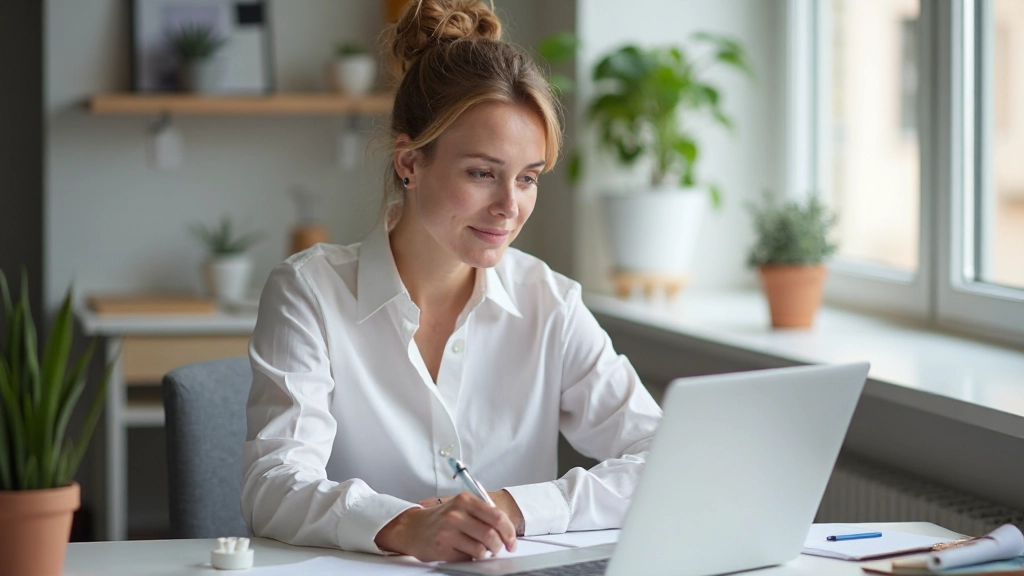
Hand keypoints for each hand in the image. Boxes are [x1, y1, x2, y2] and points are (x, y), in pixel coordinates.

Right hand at [375, 492, 516, 561]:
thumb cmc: (441, 519)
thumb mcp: (461, 507)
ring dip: (484, 553)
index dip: (509, 532)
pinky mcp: (443, 547)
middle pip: (491, 534)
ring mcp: (448, 531)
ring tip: (479, 550)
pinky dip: (470, 557)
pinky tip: (463, 551)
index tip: (512, 541)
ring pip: (481, 549)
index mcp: (465, 500)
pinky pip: (467, 557)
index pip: (497, 516)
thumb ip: (482, 514)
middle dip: (499, 546)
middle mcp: (457, 514)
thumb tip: (506, 530)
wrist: (412, 528)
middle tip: (498, 549)